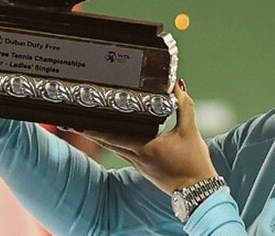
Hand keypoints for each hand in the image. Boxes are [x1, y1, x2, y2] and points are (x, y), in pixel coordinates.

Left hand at [82, 80, 216, 194]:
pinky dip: (115, 143)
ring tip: (87, 125)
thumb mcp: (190, 130)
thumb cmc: (194, 162)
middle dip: (91, 131)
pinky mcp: (143, 168)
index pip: (113, 136)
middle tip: (76, 118)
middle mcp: (137, 158)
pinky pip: (124, 153)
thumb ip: (184, 106)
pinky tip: (113, 135)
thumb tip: (177, 86)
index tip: (80, 119)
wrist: (198, 189)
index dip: (94, 128)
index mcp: (145, 148)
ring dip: (101, 137)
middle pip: (108, 142)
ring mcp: (139, 165)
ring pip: (114, 148)